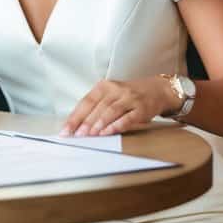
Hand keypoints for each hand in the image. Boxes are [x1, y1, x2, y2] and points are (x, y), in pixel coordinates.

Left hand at [60, 75, 177, 136]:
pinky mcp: (141, 108)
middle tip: (76, 135)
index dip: (75, 116)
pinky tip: (108, 132)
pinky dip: (116, 125)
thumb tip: (78, 126)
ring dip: (98, 124)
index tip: (66, 130)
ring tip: (89, 135)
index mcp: (104, 86)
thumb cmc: (129, 95)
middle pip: (97, 107)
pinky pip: (127, 117)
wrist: (157, 89)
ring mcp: (129, 98)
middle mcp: (115, 90)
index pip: (86, 102)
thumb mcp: (111, 96)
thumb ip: (97, 108)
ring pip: (110, 111)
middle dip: (85, 122)